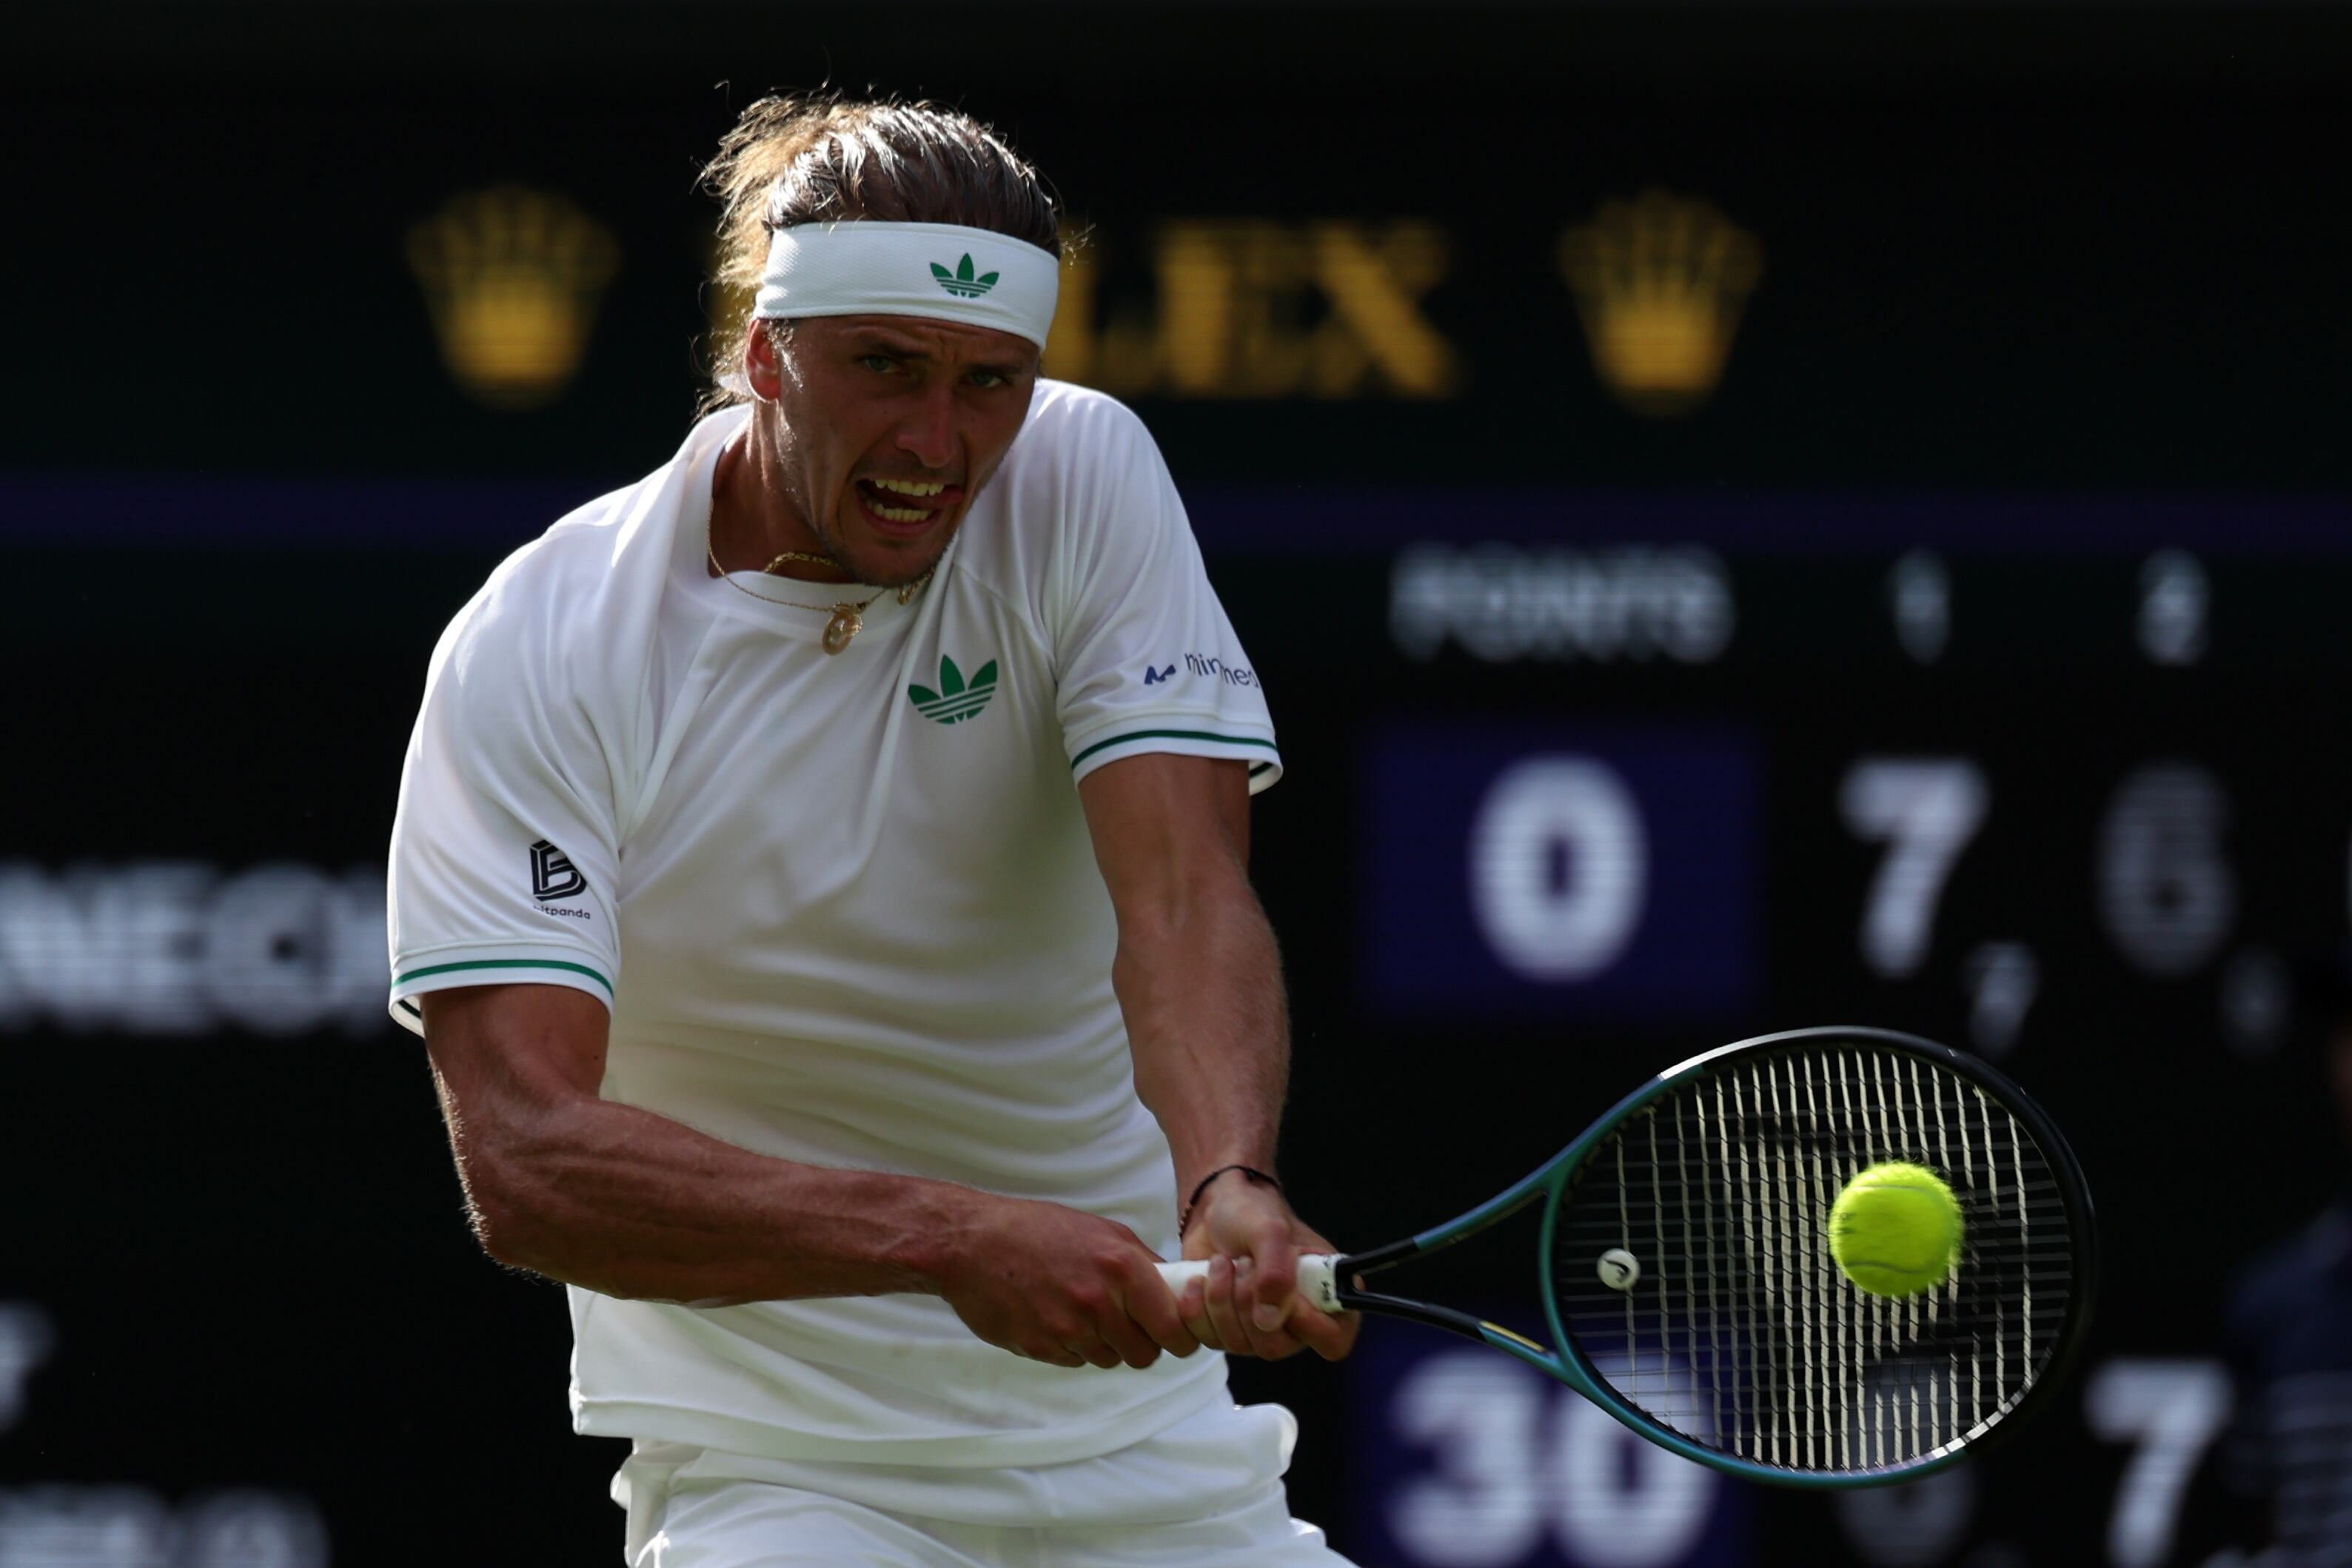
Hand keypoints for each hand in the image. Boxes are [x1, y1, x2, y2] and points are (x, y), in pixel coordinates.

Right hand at [932, 1193, 1201, 1369]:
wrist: (971, 1243)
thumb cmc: (1038, 1230)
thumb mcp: (1101, 1232)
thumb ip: (1142, 1263)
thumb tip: (1175, 1291)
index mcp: (1122, 1267)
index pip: (1174, 1327)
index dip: (1180, 1337)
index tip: (1176, 1335)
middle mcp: (1099, 1301)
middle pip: (1145, 1354)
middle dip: (1141, 1343)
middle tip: (1125, 1323)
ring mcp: (1068, 1328)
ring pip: (1110, 1359)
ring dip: (1104, 1343)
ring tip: (1081, 1310)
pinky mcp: (1040, 1347)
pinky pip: (1074, 1361)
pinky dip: (1071, 1346)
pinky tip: (1054, 1315)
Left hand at [1173, 1172, 1359, 1362]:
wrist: (1214, 1211)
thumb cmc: (1254, 1213)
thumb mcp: (1270, 1230)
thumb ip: (1276, 1272)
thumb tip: (1269, 1320)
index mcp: (1325, 1296)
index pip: (1334, 1340)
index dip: (1310, 1326)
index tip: (1287, 1296)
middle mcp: (1296, 1322)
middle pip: (1274, 1347)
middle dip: (1248, 1302)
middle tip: (1242, 1262)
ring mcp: (1260, 1331)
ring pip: (1237, 1345)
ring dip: (1220, 1300)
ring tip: (1220, 1262)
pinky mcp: (1225, 1331)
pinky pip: (1208, 1341)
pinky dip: (1197, 1310)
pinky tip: (1198, 1280)